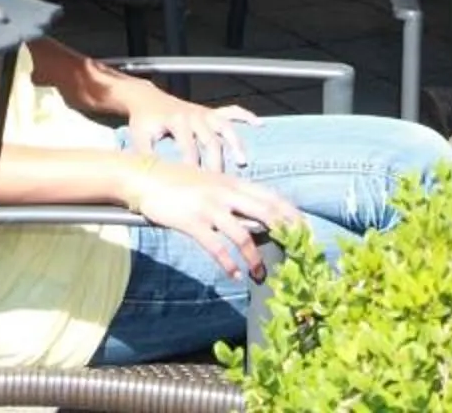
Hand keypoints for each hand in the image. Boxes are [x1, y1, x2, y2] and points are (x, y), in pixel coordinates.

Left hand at [117, 85, 256, 171]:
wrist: (147, 98)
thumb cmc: (143, 121)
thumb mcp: (140, 137)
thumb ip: (146, 156)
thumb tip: (150, 179)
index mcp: (177, 121)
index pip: (189, 148)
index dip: (193, 167)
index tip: (198, 186)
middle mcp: (194, 115)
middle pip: (211, 141)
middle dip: (217, 163)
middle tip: (221, 184)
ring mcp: (204, 112)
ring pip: (225, 127)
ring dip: (235, 144)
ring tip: (242, 162)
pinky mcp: (210, 111)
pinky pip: (231, 111)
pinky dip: (246, 116)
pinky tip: (259, 124)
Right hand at [122, 159, 300, 278]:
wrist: (144, 177)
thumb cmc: (177, 182)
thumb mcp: (209, 183)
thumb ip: (231, 197)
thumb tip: (254, 217)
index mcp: (232, 183)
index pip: (270, 196)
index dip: (291, 213)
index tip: (306, 229)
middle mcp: (225, 193)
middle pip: (266, 212)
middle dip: (286, 232)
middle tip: (299, 252)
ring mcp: (209, 207)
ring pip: (243, 235)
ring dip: (255, 258)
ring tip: (261, 274)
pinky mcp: (193, 222)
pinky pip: (216, 246)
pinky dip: (228, 263)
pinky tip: (234, 274)